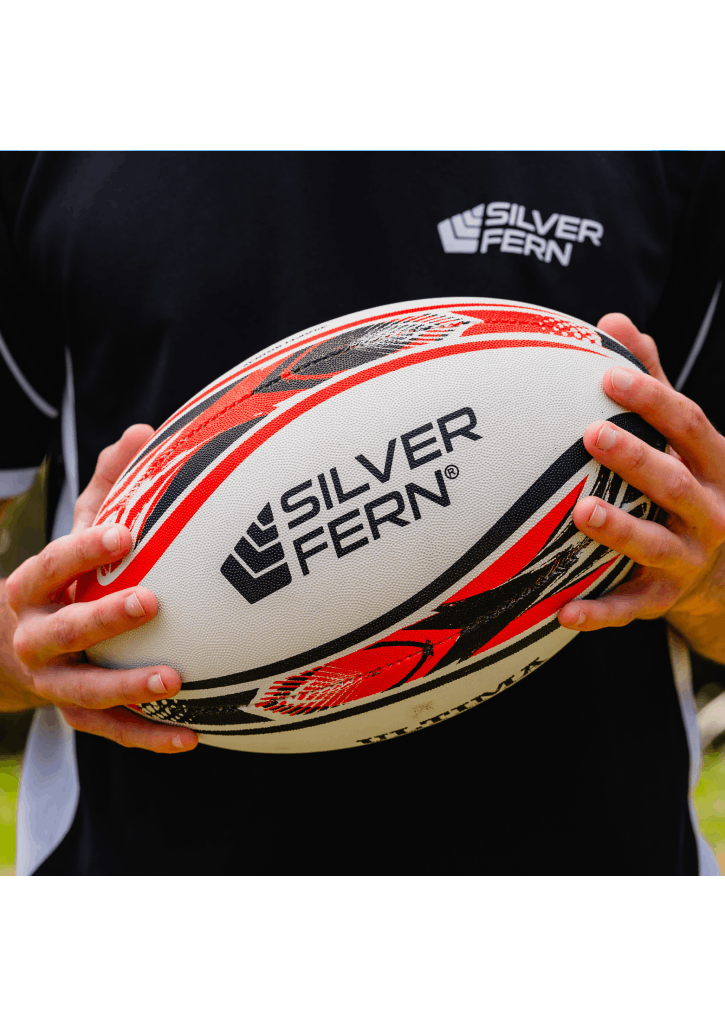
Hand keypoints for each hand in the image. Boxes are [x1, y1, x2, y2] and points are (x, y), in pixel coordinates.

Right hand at [5, 426, 197, 752]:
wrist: (9, 651)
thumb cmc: (62, 583)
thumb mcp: (73, 539)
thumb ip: (106, 490)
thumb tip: (144, 431)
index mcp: (31, 588)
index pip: (52, 564)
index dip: (83, 550)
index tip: (125, 534)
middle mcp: (34, 637)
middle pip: (65, 629)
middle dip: (103, 617)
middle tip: (151, 601)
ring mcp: (52, 682)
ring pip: (84, 690)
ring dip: (128, 687)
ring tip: (175, 680)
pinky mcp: (74, 716)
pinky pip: (110, 732)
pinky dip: (148, 737)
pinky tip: (191, 738)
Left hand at [558, 312, 724, 638]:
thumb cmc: (691, 488)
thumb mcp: (684, 442)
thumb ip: (652, 388)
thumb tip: (614, 322)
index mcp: (711, 464)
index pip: (686, 423)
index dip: (651, 397)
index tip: (609, 374)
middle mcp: (707, 510)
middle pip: (675, 482)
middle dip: (638, 458)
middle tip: (592, 434)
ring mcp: (689, 558)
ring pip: (656, 545)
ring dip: (621, 530)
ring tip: (582, 513)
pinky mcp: (665, 599)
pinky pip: (631, 607)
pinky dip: (599, 612)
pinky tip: (563, 611)